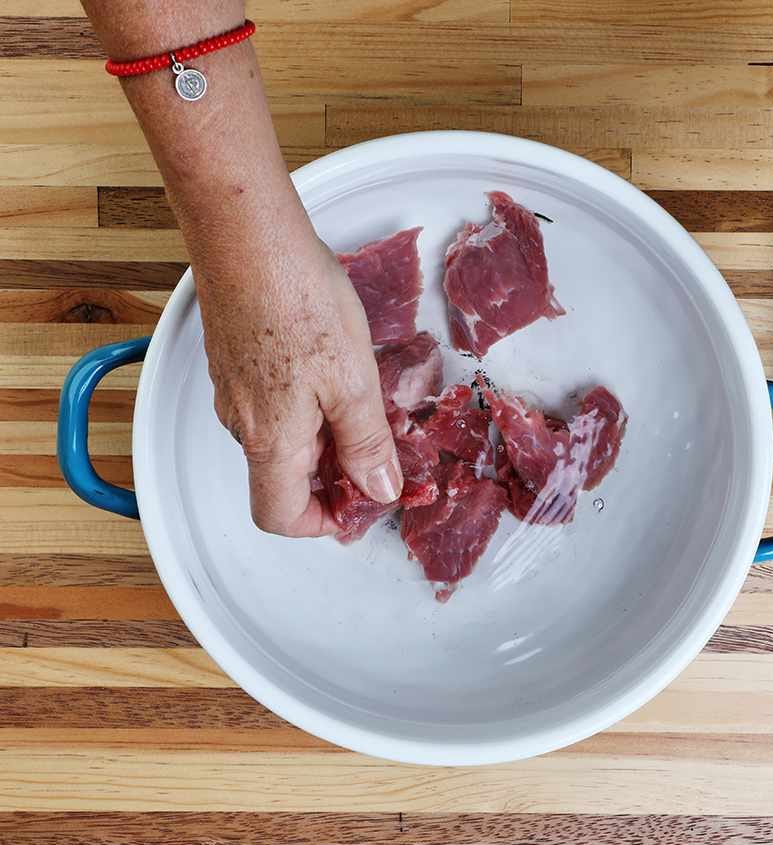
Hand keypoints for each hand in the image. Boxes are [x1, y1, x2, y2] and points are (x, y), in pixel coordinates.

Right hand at [196, 227, 401, 536]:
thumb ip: (367, 444)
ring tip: (366, 403)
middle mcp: (241, 423)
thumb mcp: (354, 381)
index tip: (362, 504)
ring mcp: (233, 390)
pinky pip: (272, 405)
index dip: (323, 523)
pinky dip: (307, 407)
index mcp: (270, 440)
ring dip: (324, 438)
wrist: (247, 234)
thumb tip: (378, 491)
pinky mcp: (235, 360)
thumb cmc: (297, 299)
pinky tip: (337, 371)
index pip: (279, 516)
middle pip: (283, 481)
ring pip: (280, 441)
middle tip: (380, 451)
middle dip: (334, 478)